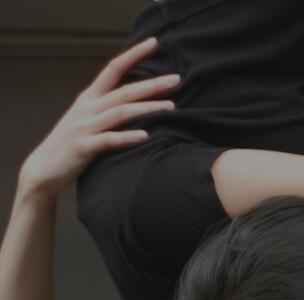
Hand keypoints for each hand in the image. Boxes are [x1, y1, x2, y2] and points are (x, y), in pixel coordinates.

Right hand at [19, 37, 178, 198]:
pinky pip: (109, 140)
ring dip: (147, 109)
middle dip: (152, 84)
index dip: (133, 54)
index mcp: (89, 98)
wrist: (45, 169)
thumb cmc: (71, 146)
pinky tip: (145, 136)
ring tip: (170, 107)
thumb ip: (106, 110)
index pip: (113, 68)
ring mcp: (85, 127)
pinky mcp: (84, 147)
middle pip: (124, 91)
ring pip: (121, 112)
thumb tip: (132, 103)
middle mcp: (88, 108)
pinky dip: (127, 137)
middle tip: (176, 79)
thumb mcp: (87, 121)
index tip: (153, 43)